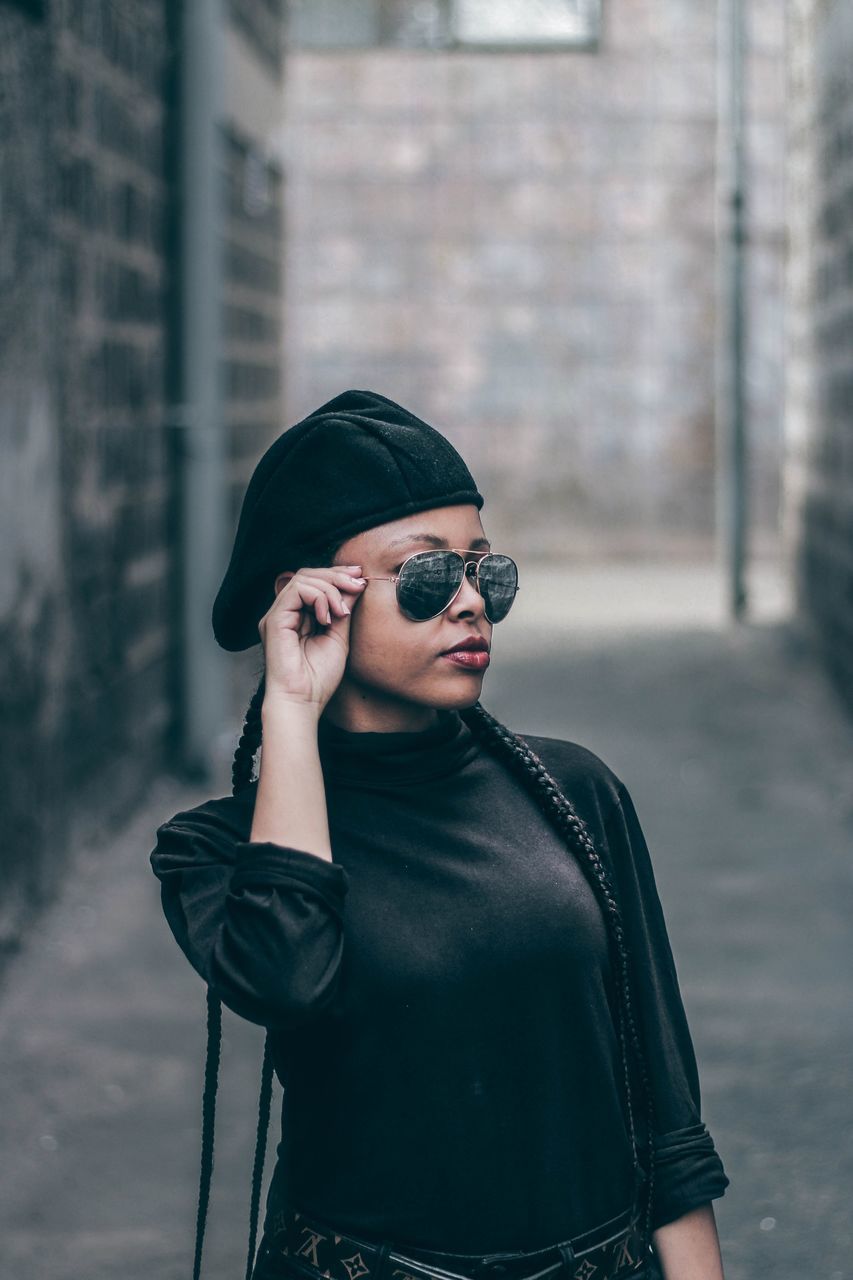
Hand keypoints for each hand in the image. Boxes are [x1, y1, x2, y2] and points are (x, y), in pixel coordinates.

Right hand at [257, 564, 366, 709]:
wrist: (303, 701)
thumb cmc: (318, 678)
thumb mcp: (339, 636)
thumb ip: (343, 609)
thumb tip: (356, 583)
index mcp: (298, 616)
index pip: (314, 582)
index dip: (337, 575)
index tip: (360, 576)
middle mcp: (285, 613)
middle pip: (308, 575)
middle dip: (336, 576)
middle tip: (358, 584)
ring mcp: (278, 615)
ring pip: (303, 579)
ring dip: (330, 589)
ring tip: (342, 612)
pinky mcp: (274, 619)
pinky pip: (297, 591)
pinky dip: (319, 597)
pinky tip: (328, 617)